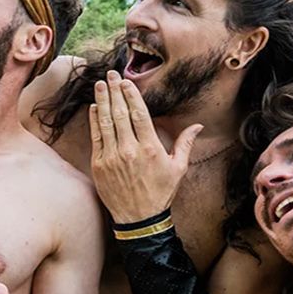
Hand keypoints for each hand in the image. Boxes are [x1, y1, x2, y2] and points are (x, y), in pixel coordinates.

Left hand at [88, 71, 202, 223]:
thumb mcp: (178, 168)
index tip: (125, 82)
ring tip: (99, 85)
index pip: (138, 114)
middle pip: (120, 113)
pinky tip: (94, 108)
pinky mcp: (99, 165)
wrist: (139, 219)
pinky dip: (95, 121)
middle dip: (114, 91)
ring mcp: (112, 157)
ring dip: (102, 101)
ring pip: (106, 122)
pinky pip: (96, 138)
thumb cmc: (160, 193)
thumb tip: (198, 126)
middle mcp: (129, 150)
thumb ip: (186, 143)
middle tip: (110, 75)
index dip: (130, 95)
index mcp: (150, 148)